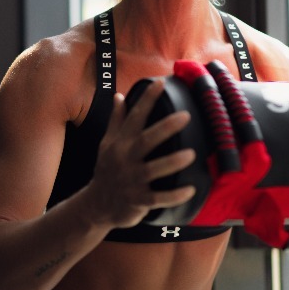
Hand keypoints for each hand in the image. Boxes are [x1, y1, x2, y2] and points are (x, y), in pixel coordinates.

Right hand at [85, 79, 195, 228]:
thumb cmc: (107, 169)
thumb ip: (116, 120)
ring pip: (153, 169)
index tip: (161, 83)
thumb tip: (119, 96)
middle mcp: (125, 158)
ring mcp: (131, 180)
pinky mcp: (138, 200)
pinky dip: (174, 196)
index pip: (134, 116)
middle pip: (146, 140)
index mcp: (121, 142)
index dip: (147, 99)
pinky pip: (158, 198)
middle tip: (186, 116)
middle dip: (165, 128)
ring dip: (172, 162)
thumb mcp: (107, 144)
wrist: (96, 206)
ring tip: (192, 154)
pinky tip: (191, 190)